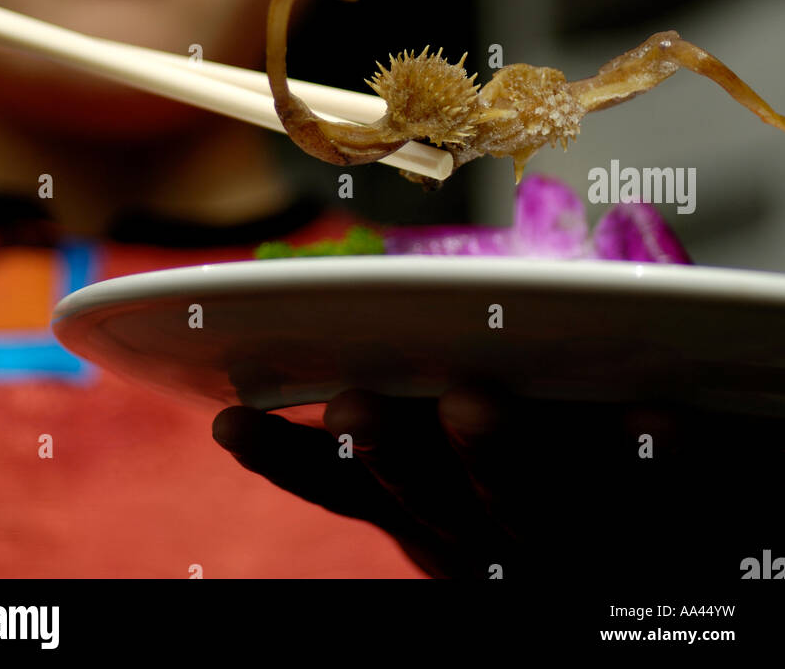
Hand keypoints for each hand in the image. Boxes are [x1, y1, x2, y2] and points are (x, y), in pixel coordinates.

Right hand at [212, 385, 783, 581]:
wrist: (648, 577)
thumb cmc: (537, 498)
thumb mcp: (456, 479)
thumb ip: (417, 415)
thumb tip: (364, 312)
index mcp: (432, 520)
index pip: (345, 494)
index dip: (287, 460)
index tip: (230, 420)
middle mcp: (484, 545)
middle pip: (430, 505)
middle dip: (391, 457)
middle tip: (357, 407)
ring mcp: (567, 550)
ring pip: (527, 512)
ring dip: (499, 459)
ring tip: (475, 401)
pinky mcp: (652, 543)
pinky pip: (659, 508)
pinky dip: (650, 463)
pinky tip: (653, 419)